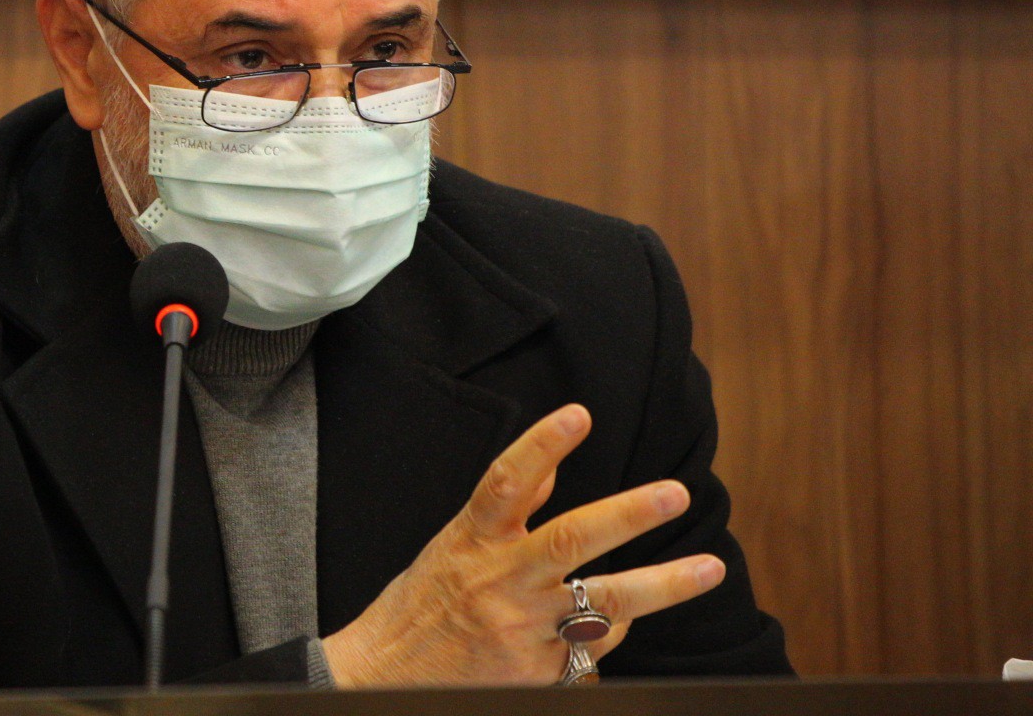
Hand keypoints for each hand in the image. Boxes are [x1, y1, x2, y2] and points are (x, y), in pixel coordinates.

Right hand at [320, 404, 725, 687]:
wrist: (383, 678)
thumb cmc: (419, 606)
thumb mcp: (452, 546)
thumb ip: (505, 511)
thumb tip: (552, 465)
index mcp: (470, 540)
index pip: (507, 481)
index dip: (542, 445)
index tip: (578, 414)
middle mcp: (498, 581)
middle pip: (571, 540)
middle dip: (628, 515)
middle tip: (674, 494)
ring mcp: (521, 629)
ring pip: (605, 603)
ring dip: (663, 586)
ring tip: (709, 568)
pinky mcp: (536, 673)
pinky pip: (591, 647)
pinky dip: (608, 632)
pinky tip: (610, 625)